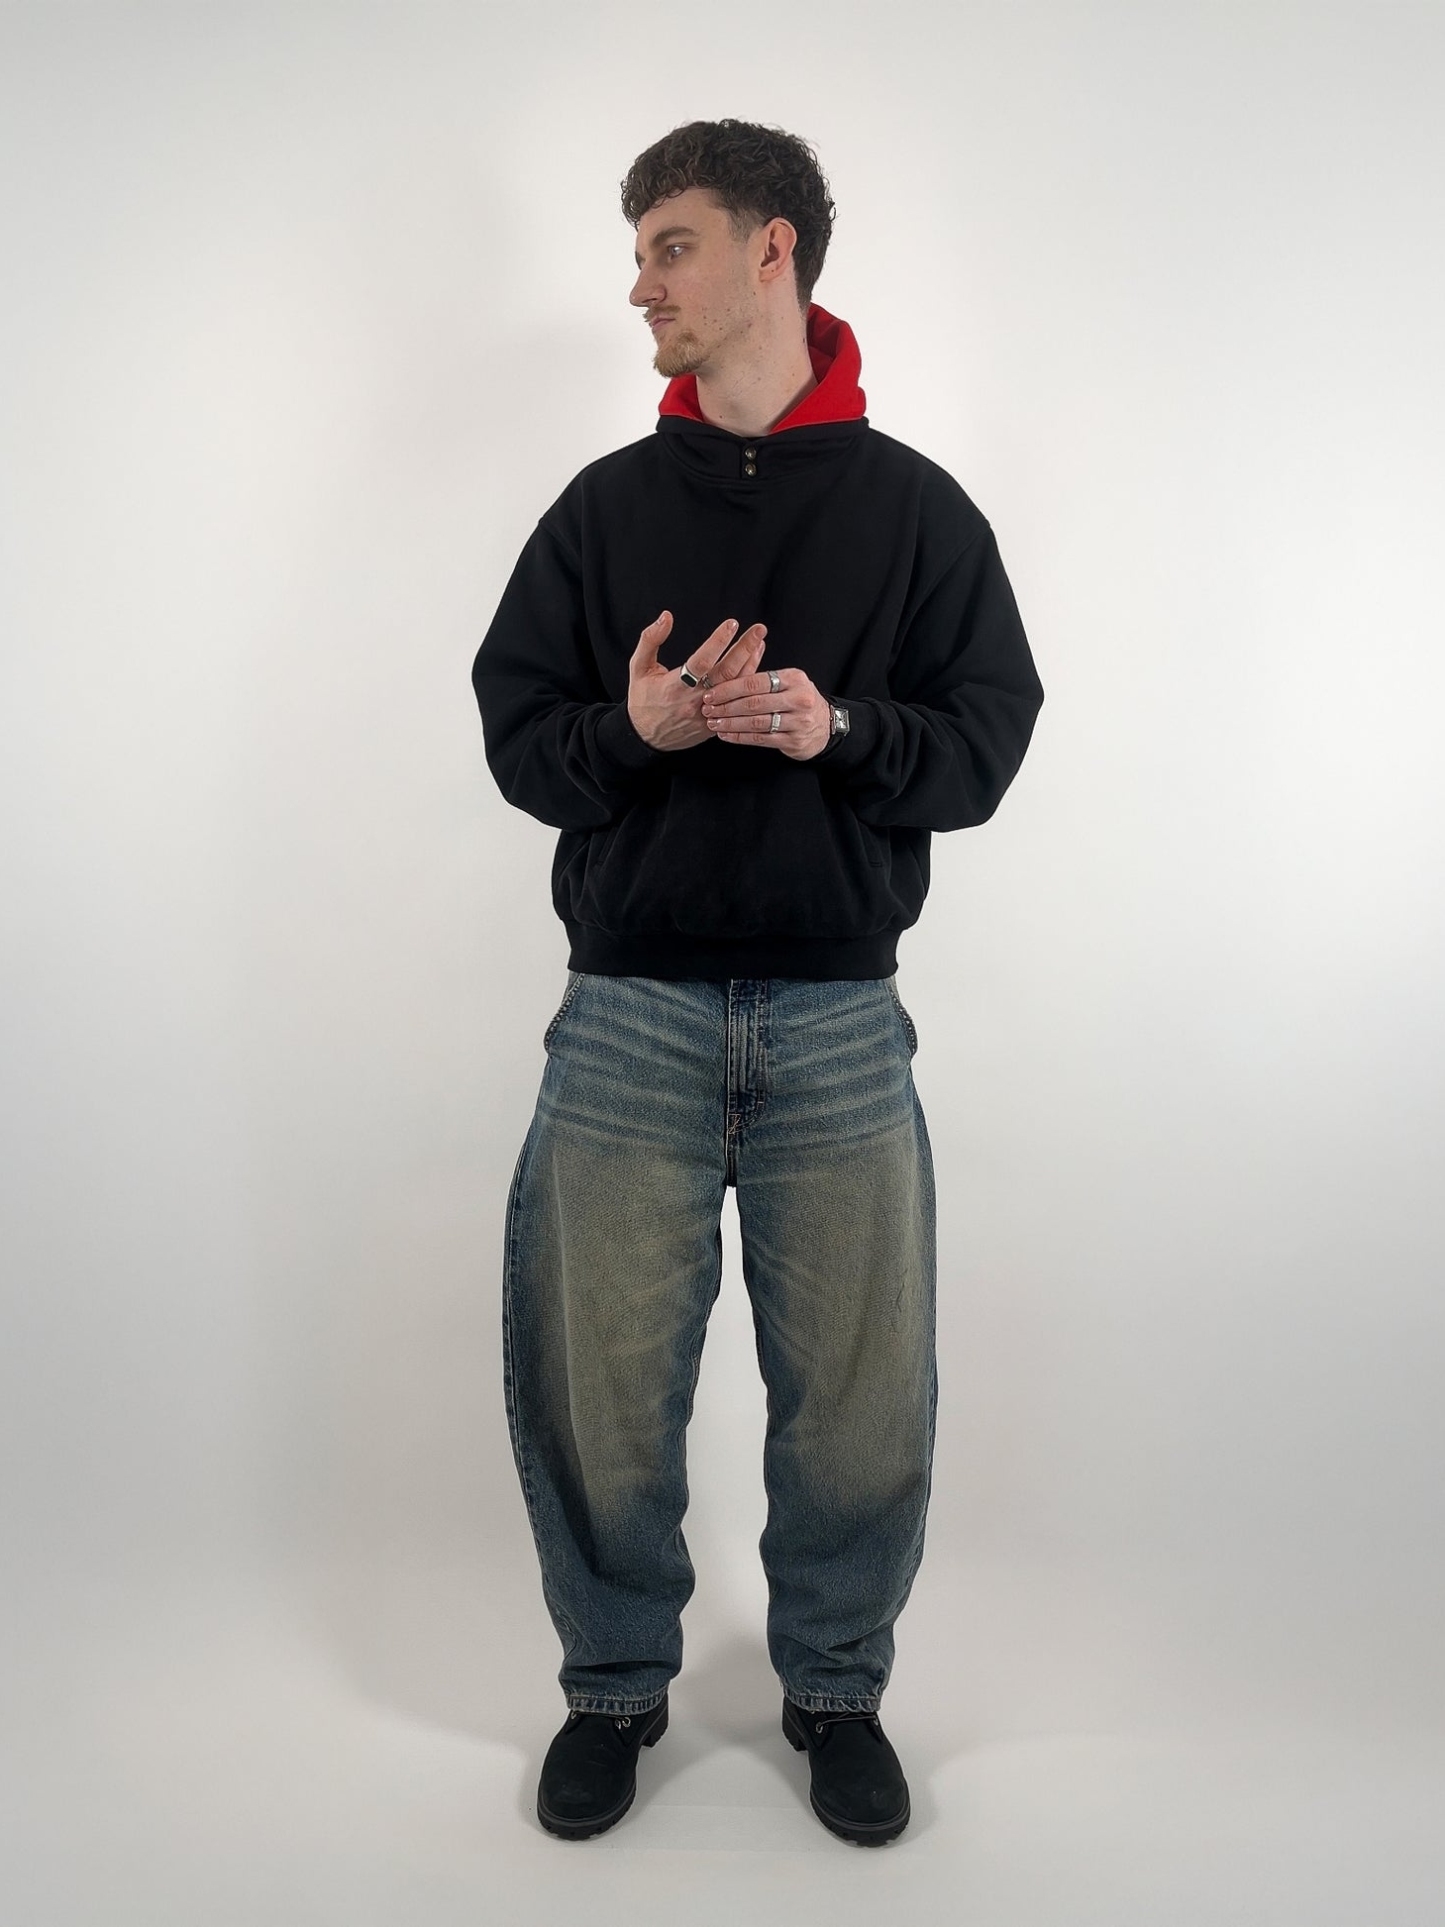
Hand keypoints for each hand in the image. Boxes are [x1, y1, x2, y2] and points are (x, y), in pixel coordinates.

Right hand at [627, 611, 768, 752]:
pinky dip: (747, 680)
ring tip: (760, 641)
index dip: (718, 642)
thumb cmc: (642, 699)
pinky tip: (754, 663)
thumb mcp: (638, 668)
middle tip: (759, 629)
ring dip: (751, 662)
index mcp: (675, 686)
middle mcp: (694, 700)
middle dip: (745, 649)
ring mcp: (708, 714)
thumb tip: (666, 616)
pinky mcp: (715, 723)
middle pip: (725, 673)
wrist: (646, 738)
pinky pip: (736, 701)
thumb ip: (650, 640)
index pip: (701, 662)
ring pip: (735, 687)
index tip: (732, 623)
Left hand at [700, 665, 832, 760]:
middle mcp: (798, 699)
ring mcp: (797, 722)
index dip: (730, 688)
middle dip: (726, 706)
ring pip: (756, 723)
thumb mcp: (790, 681)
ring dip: (731, 723)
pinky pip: (761, 739)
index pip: (756, 682)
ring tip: (713, 723)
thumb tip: (747, 649)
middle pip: (754, 703)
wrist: (826, 726)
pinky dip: (741, 737)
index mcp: (794, 679)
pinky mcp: (793, 741)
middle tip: (707, 709)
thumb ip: (765, 672)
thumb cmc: (800, 700)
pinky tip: (726, 735)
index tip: (711, 692)